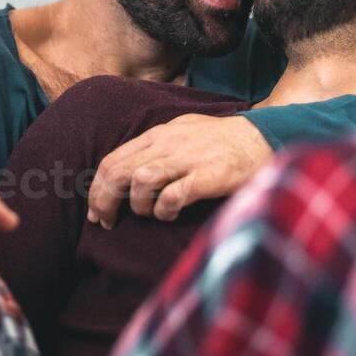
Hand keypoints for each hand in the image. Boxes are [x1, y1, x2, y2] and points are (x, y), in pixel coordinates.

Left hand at [87, 114, 271, 227]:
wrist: (260, 137)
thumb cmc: (217, 140)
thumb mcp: (179, 134)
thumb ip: (152, 150)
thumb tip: (124, 175)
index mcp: (156, 136)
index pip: (112, 161)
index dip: (97, 189)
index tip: (95, 211)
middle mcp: (167, 145)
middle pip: (119, 173)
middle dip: (105, 201)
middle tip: (106, 222)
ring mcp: (187, 160)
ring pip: (141, 181)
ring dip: (137, 205)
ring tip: (147, 214)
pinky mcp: (207, 177)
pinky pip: (172, 196)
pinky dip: (164, 210)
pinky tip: (169, 215)